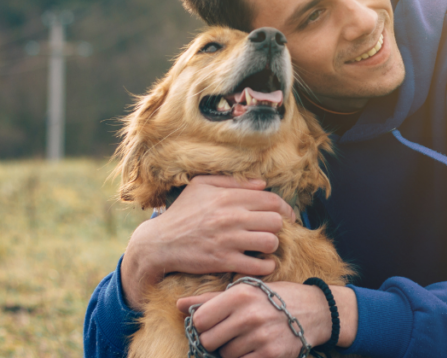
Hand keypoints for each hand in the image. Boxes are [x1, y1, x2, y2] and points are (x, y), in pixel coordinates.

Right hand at [120, 175, 295, 308]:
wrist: (159, 243)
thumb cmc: (181, 212)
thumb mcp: (200, 186)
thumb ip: (232, 182)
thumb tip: (262, 183)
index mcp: (228, 197)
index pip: (272, 200)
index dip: (285, 209)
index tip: (287, 216)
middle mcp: (231, 217)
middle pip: (276, 221)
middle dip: (277, 227)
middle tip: (271, 231)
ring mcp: (228, 240)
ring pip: (270, 242)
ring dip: (272, 246)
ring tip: (264, 247)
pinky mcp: (223, 261)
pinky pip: (257, 265)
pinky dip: (266, 266)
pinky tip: (262, 263)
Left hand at [177, 282, 357, 357]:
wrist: (314, 310)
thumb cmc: (274, 298)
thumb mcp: (245, 290)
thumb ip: (210, 299)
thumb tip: (179, 305)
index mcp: (240, 295)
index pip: (200, 319)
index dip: (204, 324)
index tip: (214, 322)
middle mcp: (249, 315)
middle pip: (208, 340)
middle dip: (215, 339)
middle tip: (230, 332)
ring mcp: (260, 337)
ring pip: (225, 355)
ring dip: (232, 350)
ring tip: (248, 337)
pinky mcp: (271, 355)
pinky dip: (245, 357)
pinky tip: (255, 347)